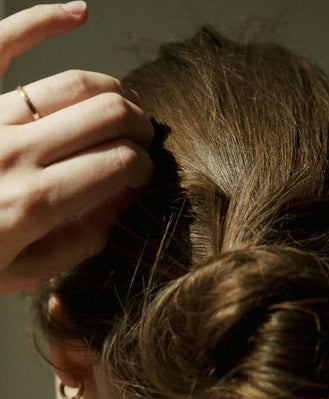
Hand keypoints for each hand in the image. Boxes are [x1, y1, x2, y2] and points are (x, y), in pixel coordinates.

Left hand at [0, 3, 154, 294]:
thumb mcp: (25, 271)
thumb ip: (80, 241)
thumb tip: (121, 201)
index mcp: (35, 203)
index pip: (119, 163)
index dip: (144, 166)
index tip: (144, 176)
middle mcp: (17, 154)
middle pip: (106, 116)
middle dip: (138, 126)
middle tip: (143, 140)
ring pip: (73, 84)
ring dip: (111, 90)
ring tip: (121, 107)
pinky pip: (6, 43)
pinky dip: (44, 21)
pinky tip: (77, 11)